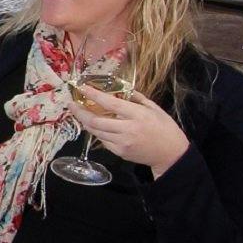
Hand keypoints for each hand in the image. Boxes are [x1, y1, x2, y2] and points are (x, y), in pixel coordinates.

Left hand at [72, 85, 189, 176]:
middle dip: (80, 112)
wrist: (171, 154)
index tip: (82, 88)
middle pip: (96, 121)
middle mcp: (127, 129)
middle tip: (71, 104)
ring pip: (96, 132)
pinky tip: (95, 126)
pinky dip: (97, 132)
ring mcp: (122, 143)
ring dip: (86, 122)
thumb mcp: (154, 108)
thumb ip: (136, 98)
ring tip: (79, 113)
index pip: (110, 104)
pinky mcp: (120, 153)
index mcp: (137, 115)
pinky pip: (103, 141)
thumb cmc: (165, 128)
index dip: (94, 95)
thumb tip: (121, 88)